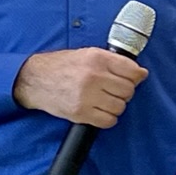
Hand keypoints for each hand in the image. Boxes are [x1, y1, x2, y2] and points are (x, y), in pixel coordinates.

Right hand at [13, 48, 146, 126]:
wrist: (35, 79)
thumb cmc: (62, 66)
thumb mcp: (87, 54)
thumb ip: (113, 62)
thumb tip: (140, 73)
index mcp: (97, 58)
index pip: (132, 70)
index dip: (136, 76)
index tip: (134, 79)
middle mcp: (93, 76)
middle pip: (128, 90)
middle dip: (124, 92)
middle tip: (114, 90)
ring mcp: (86, 96)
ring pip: (120, 107)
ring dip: (115, 106)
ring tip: (104, 100)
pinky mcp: (80, 113)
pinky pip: (108, 121)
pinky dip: (107, 118)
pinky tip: (100, 111)